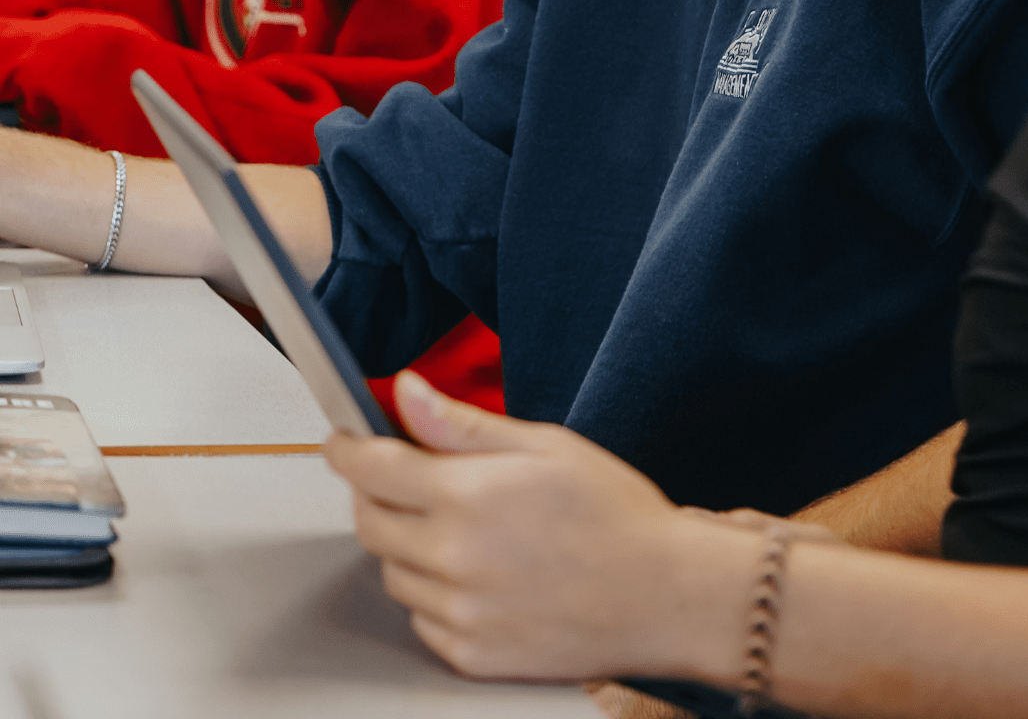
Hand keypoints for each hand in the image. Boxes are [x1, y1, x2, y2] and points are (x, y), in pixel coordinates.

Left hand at [323, 371, 714, 682]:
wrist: (668, 594)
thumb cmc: (615, 514)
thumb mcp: (543, 444)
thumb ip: (462, 424)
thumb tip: (408, 392)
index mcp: (468, 495)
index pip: (371, 467)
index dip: (345, 448)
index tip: (340, 439)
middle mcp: (454, 557)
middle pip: (369, 520)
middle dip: (372, 491)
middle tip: (403, 476)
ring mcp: (461, 612)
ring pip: (392, 570)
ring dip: (404, 542)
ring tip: (458, 526)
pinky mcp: (473, 654)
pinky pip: (421, 618)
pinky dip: (431, 591)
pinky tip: (475, 571)